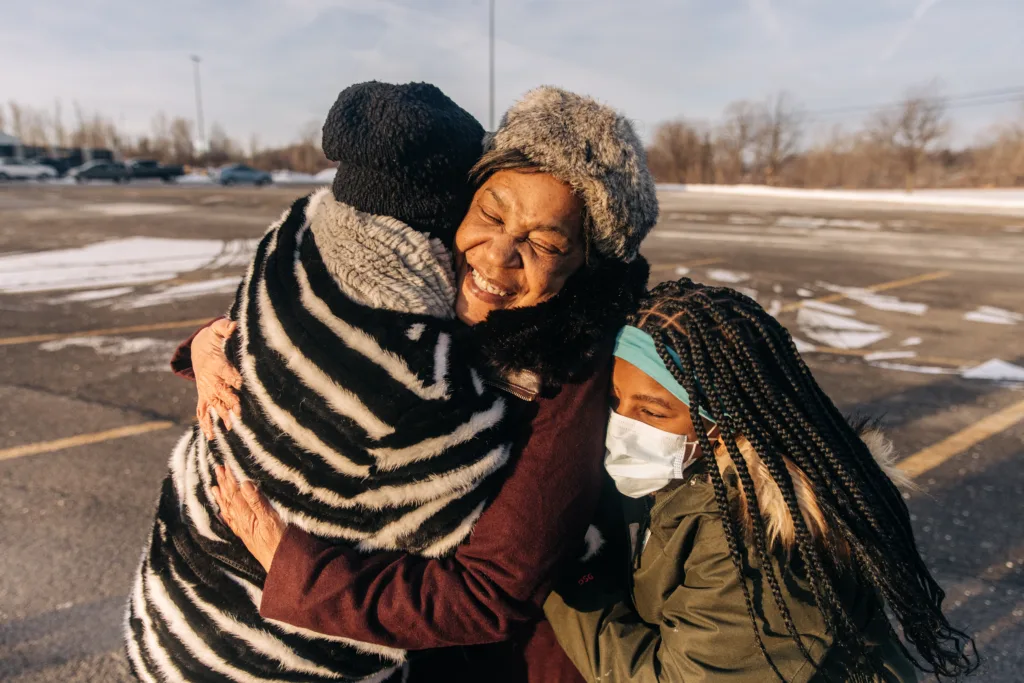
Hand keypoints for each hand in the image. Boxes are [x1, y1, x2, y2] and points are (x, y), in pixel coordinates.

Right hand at [194, 319, 242, 438]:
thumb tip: (235, 324)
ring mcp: (205, 390)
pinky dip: (205, 424)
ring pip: (213, 404)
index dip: (233, 378)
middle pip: (220, 391)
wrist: (198, 348)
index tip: (240, 385)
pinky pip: (202, 411)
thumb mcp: (217, 329)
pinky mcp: (203, 396)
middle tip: (238, 412)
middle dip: (229, 401)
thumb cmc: (212, 339)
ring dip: (221, 415)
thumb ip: (225, 327)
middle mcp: (209, 379)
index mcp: (215, 364)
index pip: (226, 372)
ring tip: (228, 428)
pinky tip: (211, 437)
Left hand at [211, 465, 286, 572]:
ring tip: (214, 487)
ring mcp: (243, 530)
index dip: (230, 479)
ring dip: (222, 497)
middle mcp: (242, 523)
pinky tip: (223, 512)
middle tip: (218, 469)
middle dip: (223, 484)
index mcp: (246, 516)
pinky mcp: (248, 537)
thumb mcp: (271, 519)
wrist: (281, 566)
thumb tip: (244, 484)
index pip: (235, 494)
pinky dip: (226, 514)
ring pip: (228, 510)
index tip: (225, 466)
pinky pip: (232, 522)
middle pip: (229, 500)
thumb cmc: (279, 543)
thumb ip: (257, 502)